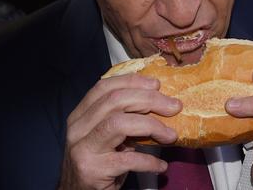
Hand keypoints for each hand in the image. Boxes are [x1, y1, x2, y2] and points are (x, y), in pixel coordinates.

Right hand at [59, 73, 181, 189]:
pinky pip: (128, 160)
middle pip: (114, 101)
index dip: (132, 81)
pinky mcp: (93, 171)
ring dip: (151, 126)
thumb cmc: (99, 164)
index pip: (104, 87)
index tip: (156, 84)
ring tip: (171, 135)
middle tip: (174, 107)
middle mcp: (78, 129)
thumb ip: (123, 119)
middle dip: (149, 100)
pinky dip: (149, 161)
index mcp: (80, 116)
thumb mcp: (107, 138)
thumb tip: (160, 103)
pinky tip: (161, 166)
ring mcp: (83, 149)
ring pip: (118, 124)